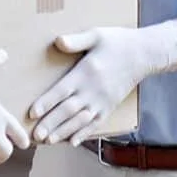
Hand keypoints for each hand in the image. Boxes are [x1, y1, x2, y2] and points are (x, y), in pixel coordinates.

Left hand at [29, 21, 176, 146]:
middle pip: (68, 110)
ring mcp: (102, 101)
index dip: (47, 102)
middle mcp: (93, 90)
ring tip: (48, 141)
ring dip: (63, 131)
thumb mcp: (96, 35)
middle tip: (36, 136)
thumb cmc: (117, 42)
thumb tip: (58, 41)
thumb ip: (76, 40)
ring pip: (80, 120)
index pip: (62, 90)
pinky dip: (84, 133)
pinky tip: (73, 142)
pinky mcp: (110, 106)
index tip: (32, 112)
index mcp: (86, 72)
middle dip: (51, 123)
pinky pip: (95, 123)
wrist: (144, 54)